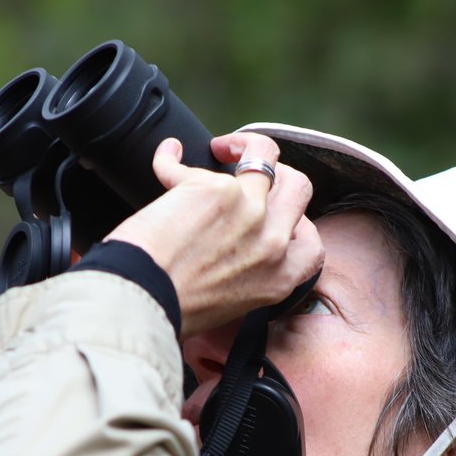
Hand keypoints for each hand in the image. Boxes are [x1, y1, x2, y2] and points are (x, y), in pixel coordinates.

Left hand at [106, 132, 322, 337]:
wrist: (144, 304)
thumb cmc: (172, 310)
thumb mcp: (229, 304)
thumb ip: (245, 274)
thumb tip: (227, 242)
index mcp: (279, 278)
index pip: (310, 242)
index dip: (295, 220)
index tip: (271, 213)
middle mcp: (273, 245)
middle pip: (298, 187)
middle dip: (276, 171)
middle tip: (247, 169)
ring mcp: (251, 213)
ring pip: (265, 155)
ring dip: (241, 145)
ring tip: (218, 149)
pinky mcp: (219, 192)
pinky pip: (190, 163)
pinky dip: (170, 159)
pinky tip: (166, 158)